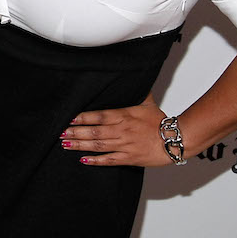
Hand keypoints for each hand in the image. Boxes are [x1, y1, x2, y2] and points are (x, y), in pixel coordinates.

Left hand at [60, 94, 174, 166]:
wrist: (176, 140)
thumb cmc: (161, 122)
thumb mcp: (147, 103)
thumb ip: (136, 92)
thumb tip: (132, 77)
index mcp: (124, 116)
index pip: (99, 116)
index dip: (83, 117)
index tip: (69, 118)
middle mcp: (122, 131)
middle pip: (95, 131)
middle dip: (76, 132)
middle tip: (60, 132)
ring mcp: (124, 145)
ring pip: (98, 145)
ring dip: (80, 145)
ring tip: (66, 144)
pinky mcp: (129, 158)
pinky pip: (109, 160)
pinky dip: (96, 160)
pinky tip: (83, 160)